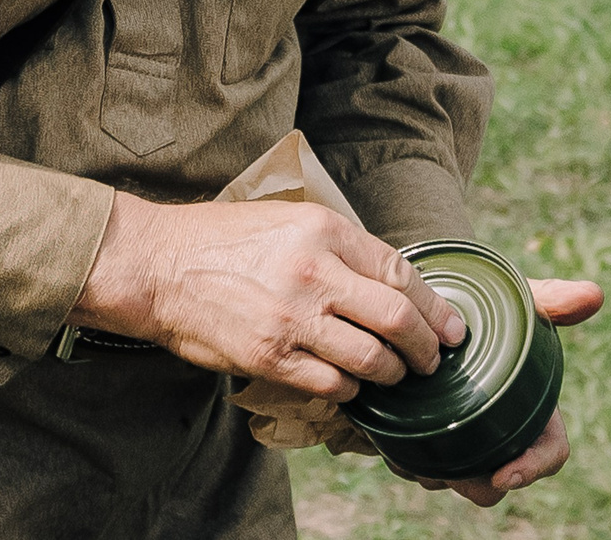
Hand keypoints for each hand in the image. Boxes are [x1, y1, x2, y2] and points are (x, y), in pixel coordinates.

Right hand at [70, 195, 465, 397]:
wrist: (158, 266)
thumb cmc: (221, 240)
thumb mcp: (288, 220)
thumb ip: (339, 247)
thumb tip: (392, 284)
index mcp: (323, 229)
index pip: (401, 272)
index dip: (436, 307)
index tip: (452, 327)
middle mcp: (314, 272)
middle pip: (398, 320)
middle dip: (427, 348)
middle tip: (434, 359)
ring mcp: (293, 319)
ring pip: (372, 361)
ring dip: (392, 374)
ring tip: (394, 375)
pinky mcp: (271, 357)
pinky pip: (333, 385)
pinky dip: (350, 390)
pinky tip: (348, 383)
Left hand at [397, 278, 602, 506]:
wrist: (432, 304)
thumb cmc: (483, 308)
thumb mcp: (513, 302)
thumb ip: (550, 300)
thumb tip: (594, 294)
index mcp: (532, 409)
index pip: (550, 451)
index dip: (534, 468)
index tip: (506, 473)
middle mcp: (499, 432)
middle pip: (496, 482)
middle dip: (476, 483)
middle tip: (448, 471)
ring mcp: (461, 440)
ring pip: (454, 480)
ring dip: (437, 475)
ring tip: (415, 454)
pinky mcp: (425, 439)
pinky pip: (418, 468)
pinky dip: (407, 464)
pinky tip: (392, 447)